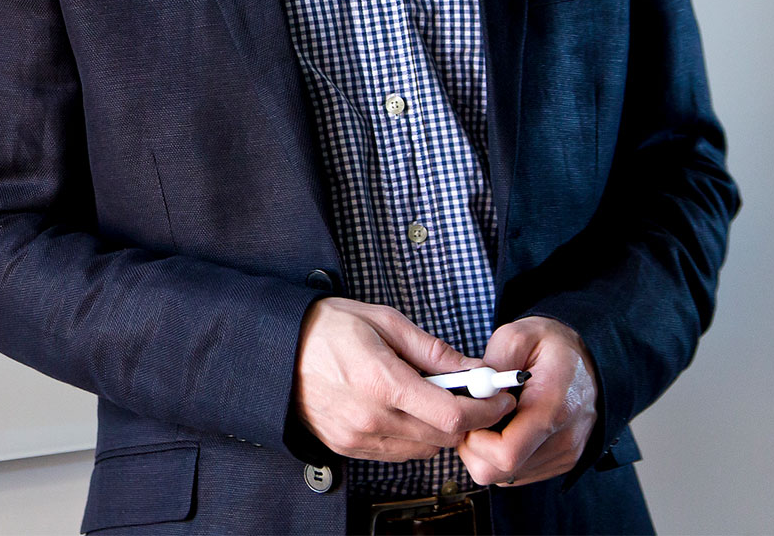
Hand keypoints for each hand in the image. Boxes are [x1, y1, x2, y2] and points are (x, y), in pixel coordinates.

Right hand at [293, 298, 514, 461]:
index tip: (499, 397)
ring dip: (438, 429)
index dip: (486, 410)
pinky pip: (399, 452)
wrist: (274, 351)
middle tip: (468, 394)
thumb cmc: (325, 328)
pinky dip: (412, 436)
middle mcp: (370, 417)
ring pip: (424, 449)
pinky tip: (403, 410)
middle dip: (466, 418)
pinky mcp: (349, 448)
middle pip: (444, 437)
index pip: (453, 415)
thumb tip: (473, 370)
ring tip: (429, 398)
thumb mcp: (383, 321)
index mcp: (381, 381)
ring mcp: (358, 437)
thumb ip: (432, 350)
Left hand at [458, 316, 597, 486]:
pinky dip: (501, 455)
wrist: (590, 360)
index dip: (474, 438)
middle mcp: (563, 440)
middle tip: (473, 416)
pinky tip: (506, 426)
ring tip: (492, 416)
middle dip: (473, 447)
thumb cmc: (551, 345)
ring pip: (505, 476)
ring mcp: (565, 455)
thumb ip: (491, 364)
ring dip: (486, 451)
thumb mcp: (518, 336)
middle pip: (500, 471)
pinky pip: (517, 474)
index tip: (471, 413)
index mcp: (552, 408)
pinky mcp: (561, 462)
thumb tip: (470, 391)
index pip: (505, 453)